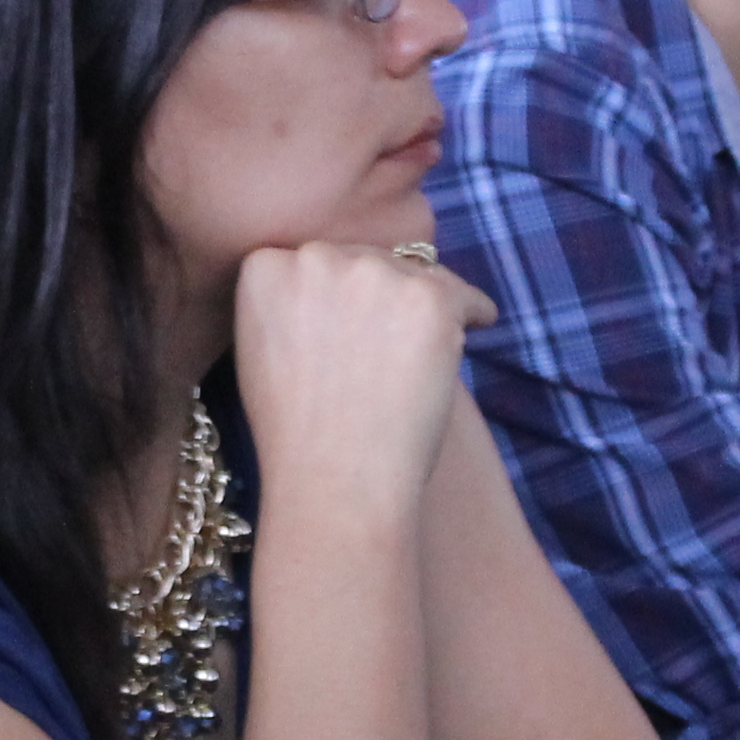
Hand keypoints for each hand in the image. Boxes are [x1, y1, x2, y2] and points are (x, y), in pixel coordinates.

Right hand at [227, 241, 493, 521]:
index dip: (336, 296)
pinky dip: (473, 313)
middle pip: (365, 260)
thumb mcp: (261, 351)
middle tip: (388, 347)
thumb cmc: (296, 436)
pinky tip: (478, 328)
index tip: (348, 328)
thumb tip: (339, 287)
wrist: (335, 482)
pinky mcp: (429, 297)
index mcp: (264, 267)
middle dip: (379, 297)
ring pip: (413, 275)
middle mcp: (316, 257)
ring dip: (421, 307)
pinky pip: (464, 294)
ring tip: (421, 354)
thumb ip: (289, 303)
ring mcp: (374, 273)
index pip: (314, 260)